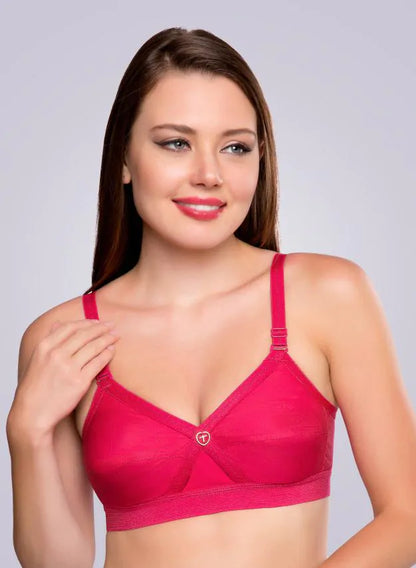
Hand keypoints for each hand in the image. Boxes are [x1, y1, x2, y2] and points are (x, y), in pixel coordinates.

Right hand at [10, 319, 119, 437]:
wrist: (32, 413)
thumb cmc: (35, 387)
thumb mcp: (37, 359)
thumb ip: (49, 340)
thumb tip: (58, 323)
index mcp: (45, 346)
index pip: (70, 327)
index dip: (87, 322)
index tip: (97, 322)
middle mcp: (56, 354)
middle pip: (84, 335)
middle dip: (101, 328)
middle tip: (112, 325)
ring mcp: (68, 368)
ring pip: (93, 347)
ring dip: (107, 339)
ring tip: (115, 336)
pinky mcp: (79, 382)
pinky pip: (98, 362)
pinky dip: (107, 354)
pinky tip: (112, 350)